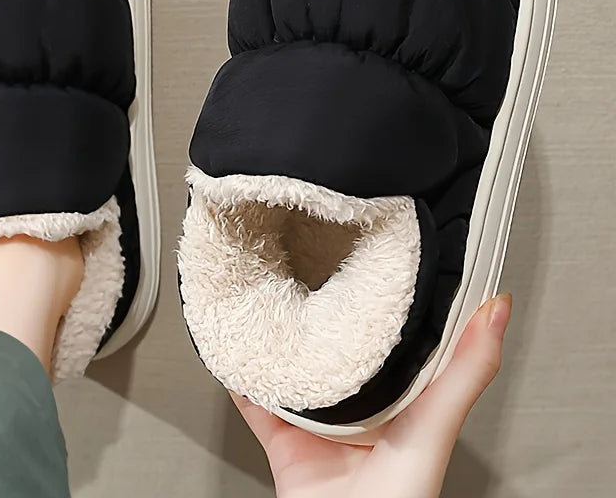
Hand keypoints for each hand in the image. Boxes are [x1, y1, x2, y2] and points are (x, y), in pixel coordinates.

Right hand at [233, 293, 511, 497]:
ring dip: (280, 342)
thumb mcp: (438, 421)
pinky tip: (238, 352)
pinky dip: (244, 377)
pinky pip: (257, 401)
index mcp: (399, 395)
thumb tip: (498, 310)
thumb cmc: (404, 495)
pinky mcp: (284, 438)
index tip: (373, 263)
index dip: (382, 301)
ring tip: (268, 303)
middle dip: (321, 316)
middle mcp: (358, 404)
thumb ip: (467, 370)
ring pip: (294, 369)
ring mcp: (319, 421)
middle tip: (306, 270)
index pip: (391, 337)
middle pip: (335, 350)